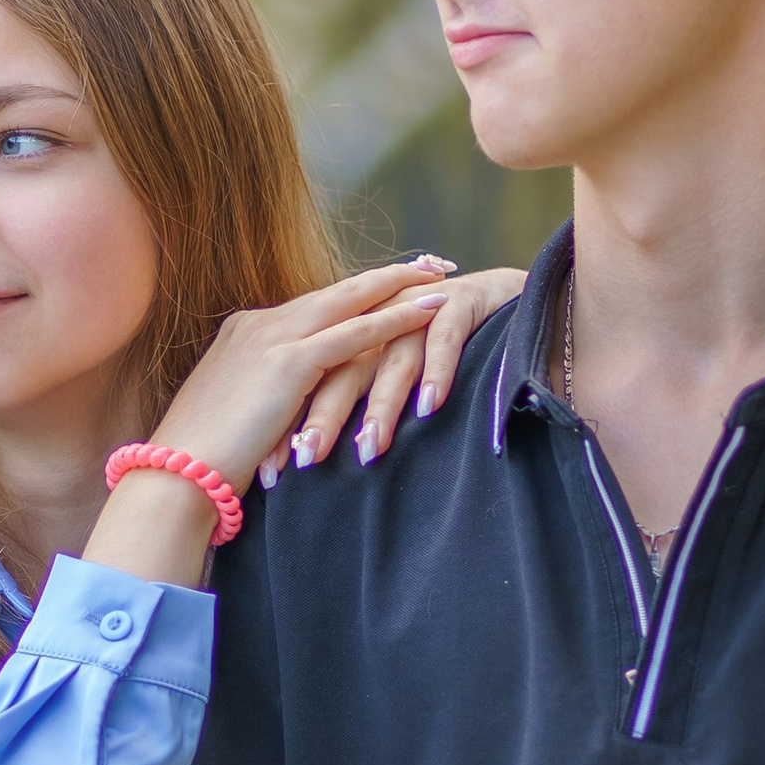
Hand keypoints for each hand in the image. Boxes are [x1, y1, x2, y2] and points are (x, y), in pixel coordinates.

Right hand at [148, 262, 470, 496]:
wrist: (176, 475)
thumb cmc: (202, 460)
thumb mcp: (236, 416)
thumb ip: (266, 399)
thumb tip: (290, 409)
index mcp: (244, 332)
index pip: (315, 305)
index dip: (357, 293)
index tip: (392, 283)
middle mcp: (259, 323)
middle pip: (339, 290)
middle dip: (389, 274)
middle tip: (431, 261)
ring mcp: (272, 337)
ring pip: (352, 301)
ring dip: (401, 286)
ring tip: (443, 276)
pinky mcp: (288, 363)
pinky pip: (355, 334)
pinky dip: (395, 320)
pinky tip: (431, 313)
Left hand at [270, 264, 526, 477]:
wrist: (496, 293)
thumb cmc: (433, 342)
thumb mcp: (384, 368)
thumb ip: (353, 399)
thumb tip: (312, 458)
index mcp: (351, 335)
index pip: (309, 382)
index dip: (288, 424)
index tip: (268, 472)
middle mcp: (377, 323)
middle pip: (340, 372)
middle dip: (321, 417)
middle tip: (305, 459)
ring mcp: (417, 311)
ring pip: (391, 362)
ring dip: (380, 406)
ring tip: (368, 448)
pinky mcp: (458, 306)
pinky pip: (444, 342)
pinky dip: (437, 373)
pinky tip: (430, 408)